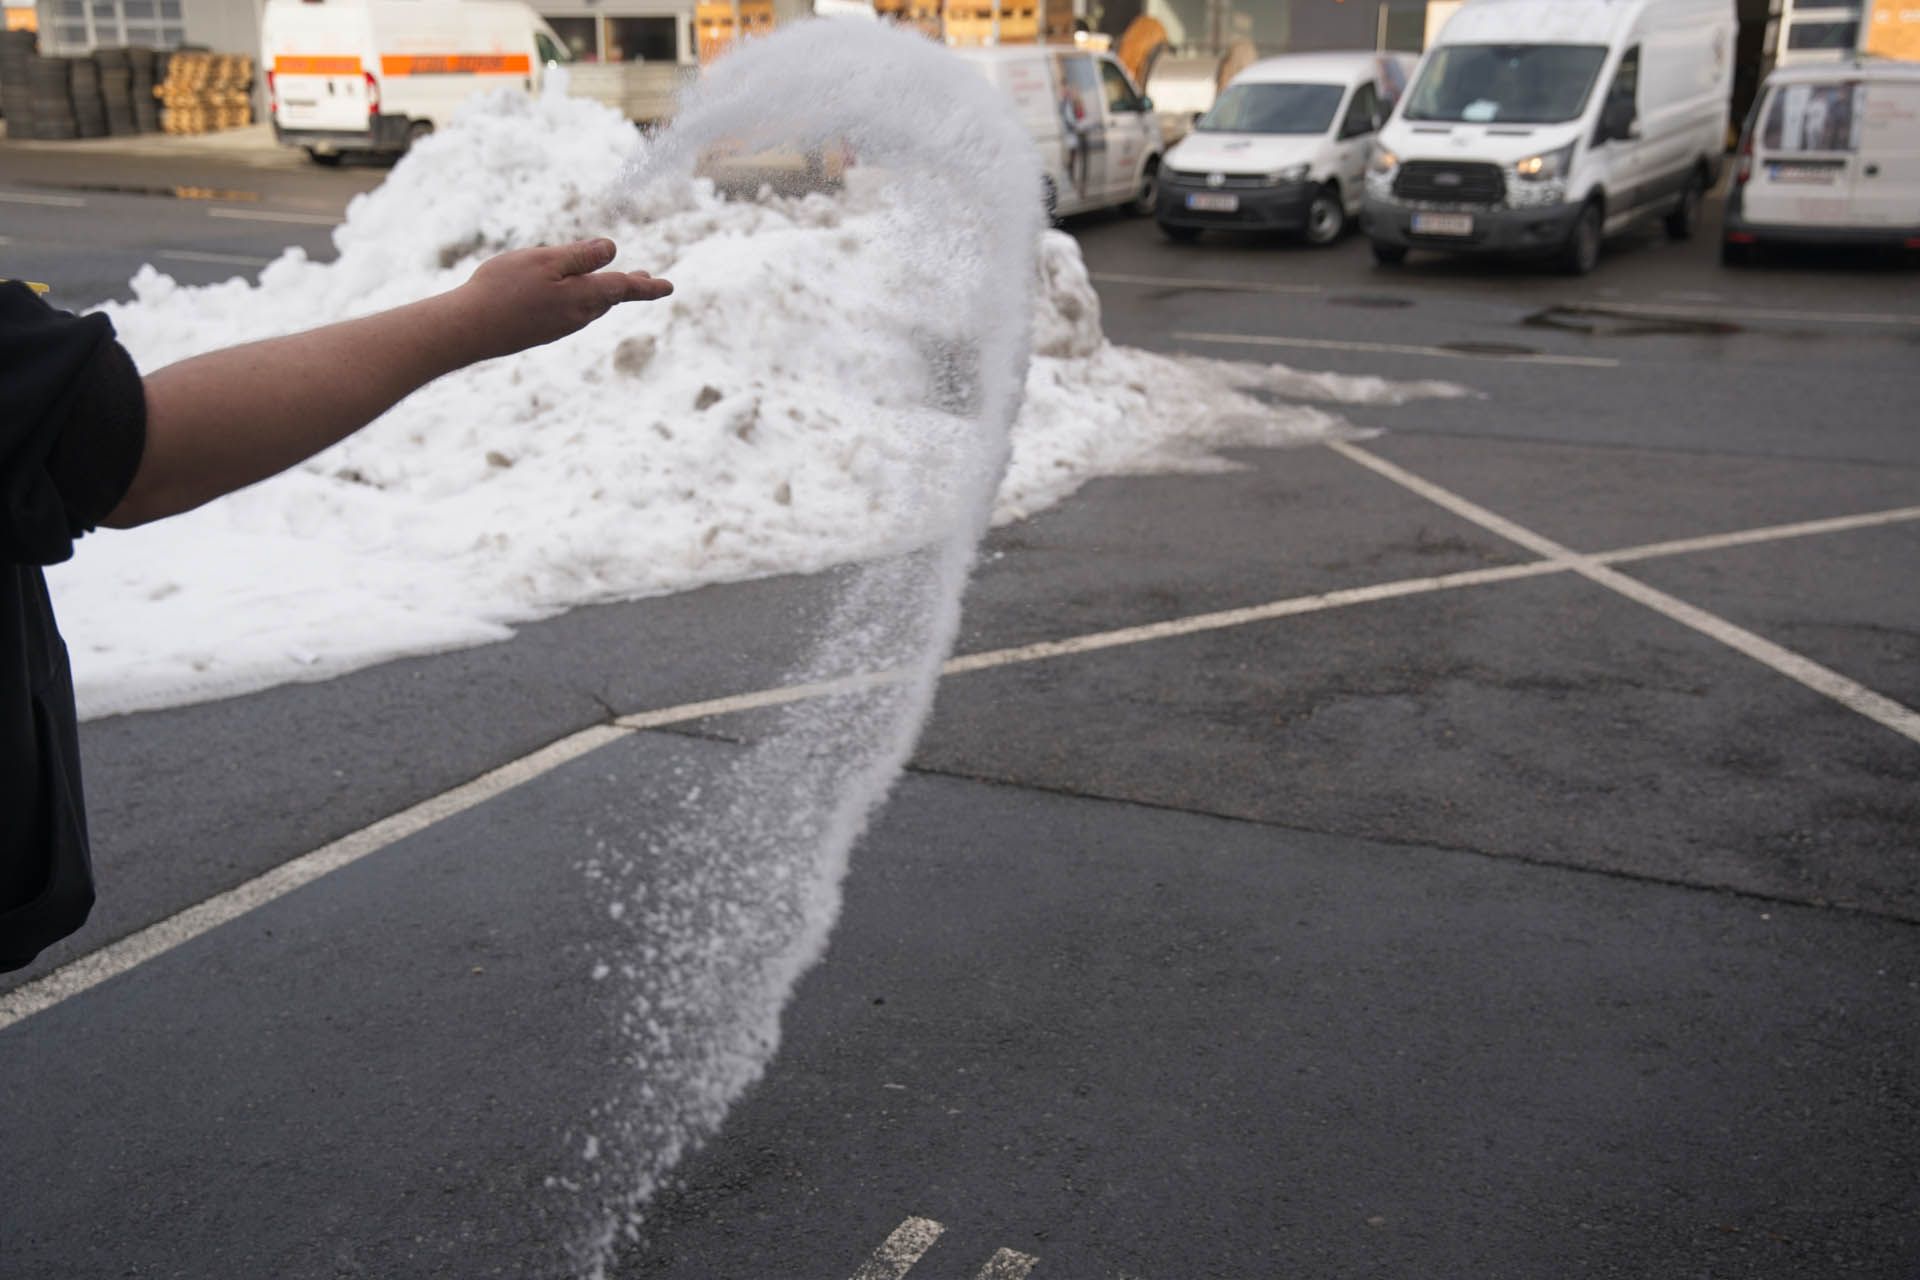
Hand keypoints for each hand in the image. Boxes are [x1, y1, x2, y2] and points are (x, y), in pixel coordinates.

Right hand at [444, 239, 672, 362]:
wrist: (467, 330)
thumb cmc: (502, 289)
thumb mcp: (544, 261)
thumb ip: (579, 257)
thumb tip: (612, 250)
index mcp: (582, 296)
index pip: (623, 287)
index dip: (647, 285)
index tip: (669, 286)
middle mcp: (576, 316)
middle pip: (609, 298)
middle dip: (629, 287)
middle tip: (649, 280)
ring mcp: (558, 327)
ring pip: (590, 306)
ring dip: (605, 293)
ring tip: (615, 283)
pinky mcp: (540, 331)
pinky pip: (570, 312)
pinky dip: (580, 300)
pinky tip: (573, 294)